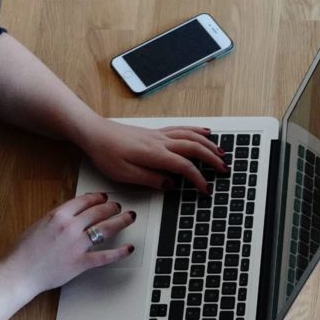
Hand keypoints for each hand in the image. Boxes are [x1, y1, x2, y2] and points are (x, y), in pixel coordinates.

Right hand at [7, 192, 136, 295]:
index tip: (104, 197)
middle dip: (112, 207)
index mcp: (58, 215)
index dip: (98, 197)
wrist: (20, 272)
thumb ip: (56, 218)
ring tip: (129, 218)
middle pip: (98, 211)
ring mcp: (77, 245)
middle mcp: (70, 227)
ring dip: (121, 221)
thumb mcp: (38, 225)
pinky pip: (105, 256)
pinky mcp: (81, 263)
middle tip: (118, 207)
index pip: (84, 200)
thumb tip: (70, 213)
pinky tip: (129, 248)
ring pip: (106, 228)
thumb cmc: (24, 251)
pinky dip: (120, 252)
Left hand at [82, 121, 228, 192]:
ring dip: (209, 144)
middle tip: (224, 170)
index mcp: (155, 154)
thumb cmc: (106, 153)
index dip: (198, 179)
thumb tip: (171, 184)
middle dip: (212, 159)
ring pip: (191, 137)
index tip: (206, 189)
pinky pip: (183, 129)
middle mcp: (161, 142)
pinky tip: (205, 132)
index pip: (184, 167)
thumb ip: (150, 179)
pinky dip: (197, 131)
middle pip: (194, 148)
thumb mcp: (125, 174)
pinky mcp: (156, 133)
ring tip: (221, 154)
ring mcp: (159, 135)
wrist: (94, 133)